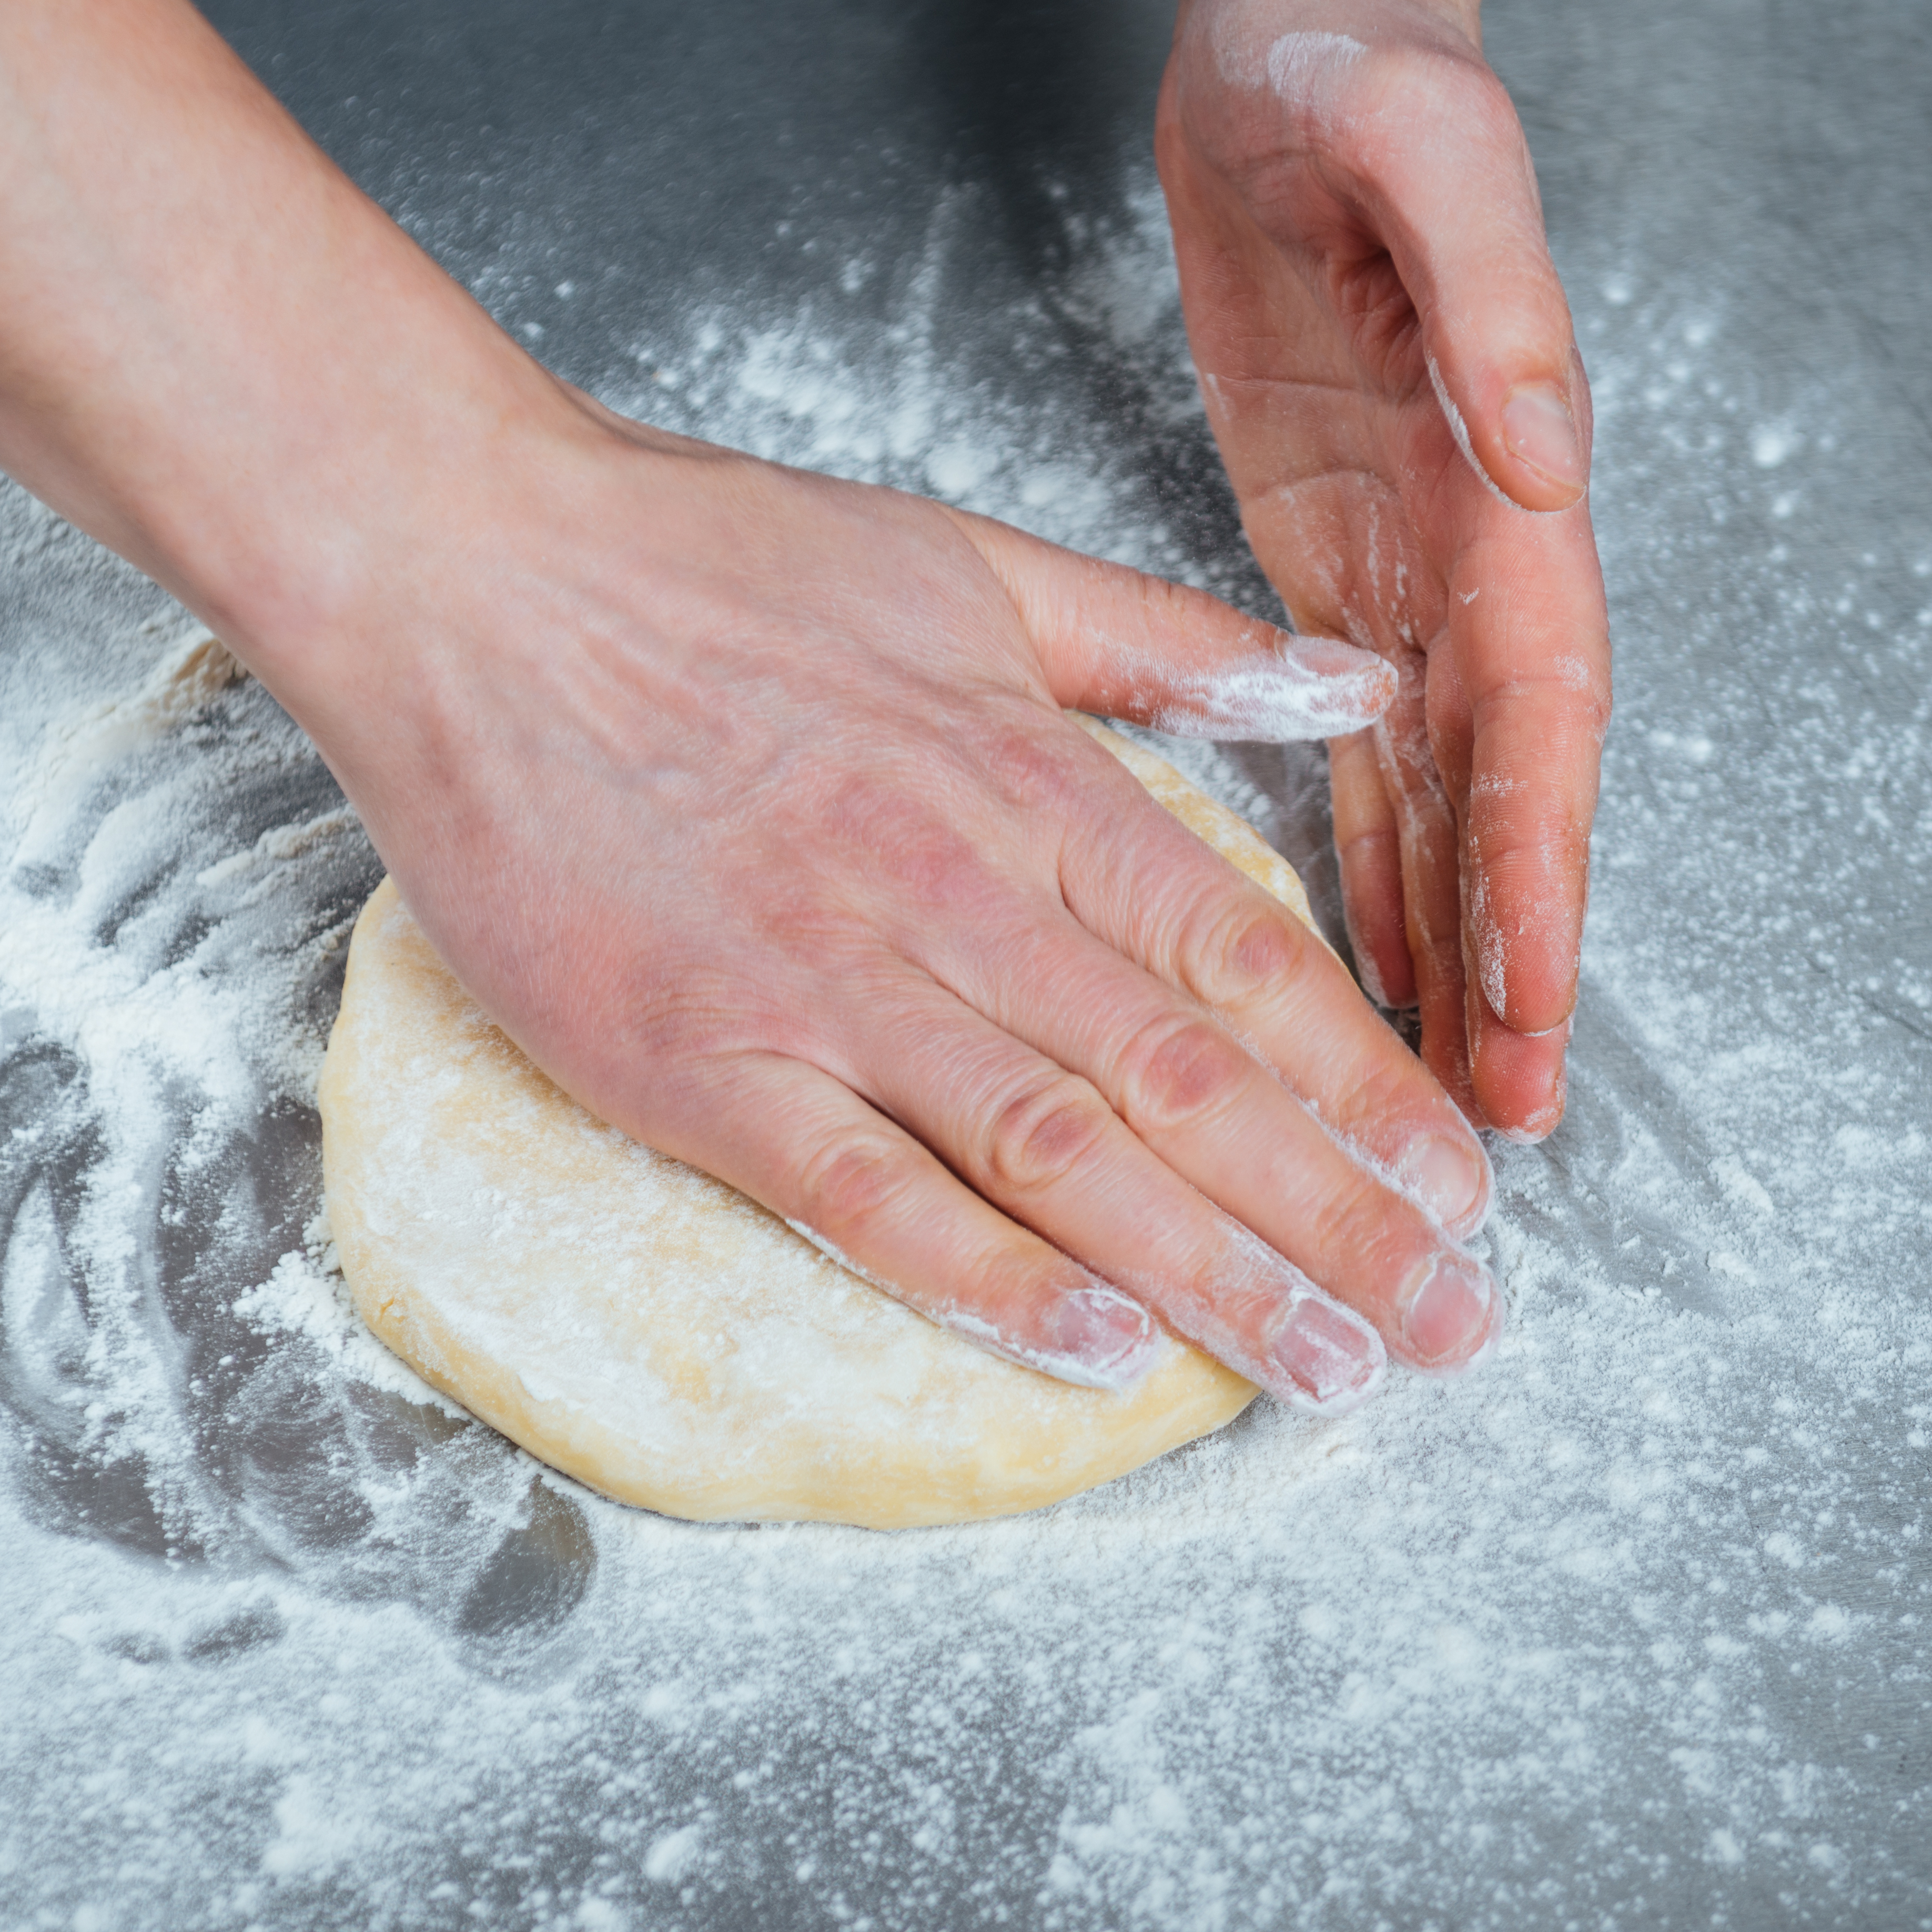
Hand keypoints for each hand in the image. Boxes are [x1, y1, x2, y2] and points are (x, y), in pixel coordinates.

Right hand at [270, 381, 1505, 1404]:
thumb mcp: (970, 562)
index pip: (1247, 961)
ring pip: (1064, 1153)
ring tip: (1332, 1370)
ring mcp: (827, 983)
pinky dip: (990, 1277)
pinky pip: (869, 1195)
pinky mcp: (701, 1061)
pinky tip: (1102, 1352)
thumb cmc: (705, 561)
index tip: (1460, 1183)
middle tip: (1454, 1327)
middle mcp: (955, 889)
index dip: (1367, 1086)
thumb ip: (1164, 641)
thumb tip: (1340, 680)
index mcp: (1027, 777)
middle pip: (1192, 1082)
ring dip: (1216, 1273)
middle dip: (1342, 1219)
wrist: (471, 577)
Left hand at [1157, 0, 1607, 1135]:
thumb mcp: (1425, 149)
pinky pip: (1354, 745)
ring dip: (1443, 943)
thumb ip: (1493, 294)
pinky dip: (1363, 860)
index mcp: (1511, 481)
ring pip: (1440, 798)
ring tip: (1438, 1096)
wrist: (1293, 34)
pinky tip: (1351, 963)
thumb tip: (1543, 451)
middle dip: (1511, 959)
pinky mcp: (1326, 558)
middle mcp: (1472, 549)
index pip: (1545, 716)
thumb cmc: (1362, 70)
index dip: (1548, 872)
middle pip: (1509, 794)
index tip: (1541, 1010)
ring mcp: (1402, 566)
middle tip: (1504, 1124)